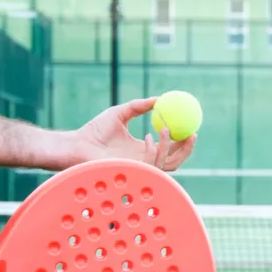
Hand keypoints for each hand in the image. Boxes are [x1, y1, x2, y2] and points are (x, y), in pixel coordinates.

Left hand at [69, 97, 196, 170]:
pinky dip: (153, 151)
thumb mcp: (121, 112)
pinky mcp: (132, 172)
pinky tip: (147, 137)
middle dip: (187, 150)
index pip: (169, 149)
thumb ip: (139, 106)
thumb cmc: (95, 130)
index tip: (191, 126)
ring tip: (165, 128)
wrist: (78, 143)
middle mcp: (144, 161)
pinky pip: (150, 164)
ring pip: (166, 164)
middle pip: (174, 161)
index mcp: (144, 149)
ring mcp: (139, 169)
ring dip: (169, 146)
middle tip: (192, 133)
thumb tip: (158, 98)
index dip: (183, 140)